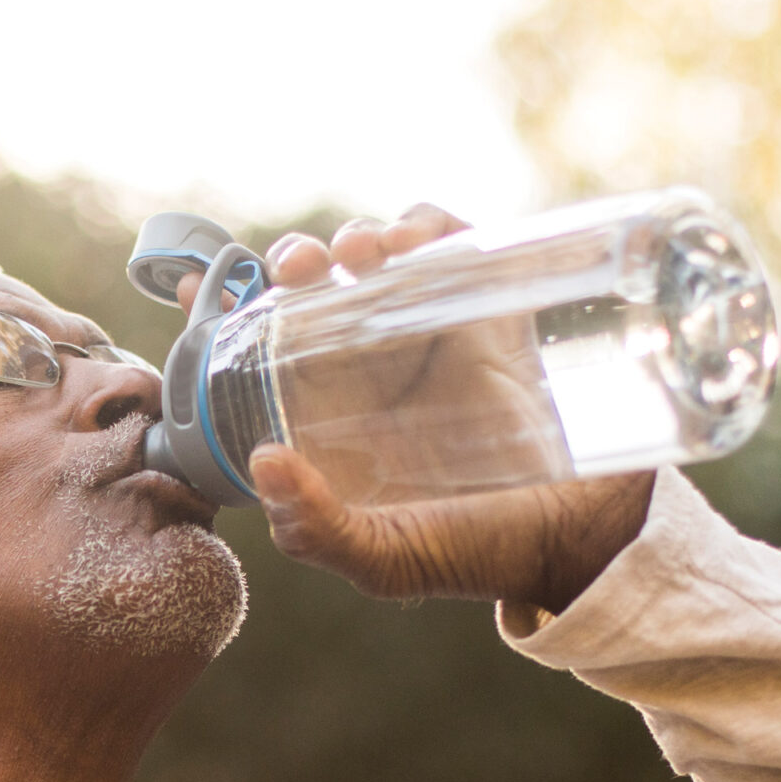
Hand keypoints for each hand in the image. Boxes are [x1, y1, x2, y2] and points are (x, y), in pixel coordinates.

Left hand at [177, 205, 651, 612]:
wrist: (580, 538)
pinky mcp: (490, 307)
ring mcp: (432, 330)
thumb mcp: (384, 558)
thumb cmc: (474, 551)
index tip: (200, 284)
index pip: (263, 345)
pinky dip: (426, 223)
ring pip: (378, 253)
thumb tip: (263, 463)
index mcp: (330, 413)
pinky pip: (450, 242)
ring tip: (360, 254)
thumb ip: (317, 531)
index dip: (226, 306)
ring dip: (356, 235)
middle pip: (317, 285)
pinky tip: (413, 241)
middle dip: (295, 259)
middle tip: (296, 269)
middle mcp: (373, 365)